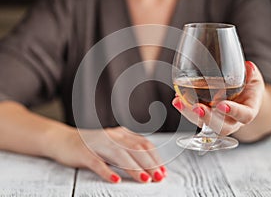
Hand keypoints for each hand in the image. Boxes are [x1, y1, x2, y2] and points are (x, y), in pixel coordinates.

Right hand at [48, 126, 165, 182]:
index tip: (163, 170)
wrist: (63, 139)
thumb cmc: (91, 145)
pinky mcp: (84, 153)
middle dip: (149, 164)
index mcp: (120, 134)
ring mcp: (97, 143)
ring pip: (119, 155)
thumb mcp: (113, 144)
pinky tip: (116, 180)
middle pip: (135, 149)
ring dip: (134, 168)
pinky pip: (97, 163)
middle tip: (158, 177)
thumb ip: (128, 150)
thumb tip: (149, 165)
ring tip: (145, 179)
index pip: (143, 144)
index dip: (155, 157)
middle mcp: (111, 136)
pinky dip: (107, 172)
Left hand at [172, 61, 264, 134]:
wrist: (243, 99)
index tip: (223, 105)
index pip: (244, 115)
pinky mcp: (205, 117)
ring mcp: (217, 121)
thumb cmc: (249, 89)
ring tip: (179, 102)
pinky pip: (194, 117)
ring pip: (203, 124)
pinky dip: (184, 108)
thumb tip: (248, 67)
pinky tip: (177, 99)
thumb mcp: (254, 80)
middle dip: (207, 118)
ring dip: (190, 114)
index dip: (234, 112)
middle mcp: (232, 121)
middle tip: (197, 108)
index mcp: (247, 112)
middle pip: (221, 127)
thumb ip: (251, 74)